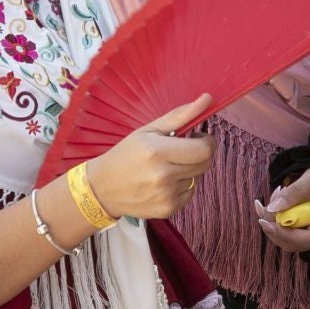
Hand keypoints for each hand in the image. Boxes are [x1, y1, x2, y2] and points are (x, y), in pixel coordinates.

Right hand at [83, 95, 217, 220]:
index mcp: (157, 152)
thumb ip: (180, 115)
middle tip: (182, 149)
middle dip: (199, 154)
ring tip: (166, 167)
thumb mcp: (148, 130)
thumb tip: (208, 99)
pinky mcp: (168, 209)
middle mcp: (163, 176)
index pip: (203, 150)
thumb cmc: (125, 154)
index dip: (207, 141)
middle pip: (204, 164)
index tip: (198, 137)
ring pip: (197, 177)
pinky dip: (182, 185)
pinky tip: (163, 182)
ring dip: (188, 170)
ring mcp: (166, 196)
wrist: (102, 188)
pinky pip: (189, 193)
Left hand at [256, 164, 309, 251]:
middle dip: (275, 230)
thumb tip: (272, 208)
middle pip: (295, 243)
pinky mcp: (309, 232)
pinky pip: (289, 235)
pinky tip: (271, 209)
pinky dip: (277, 225)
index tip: (266, 222)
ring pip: (289, 241)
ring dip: (273, 227)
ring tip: (267, 205)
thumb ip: (293, 192)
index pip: (307, 238)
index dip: (284, 234)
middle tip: (263, 209)